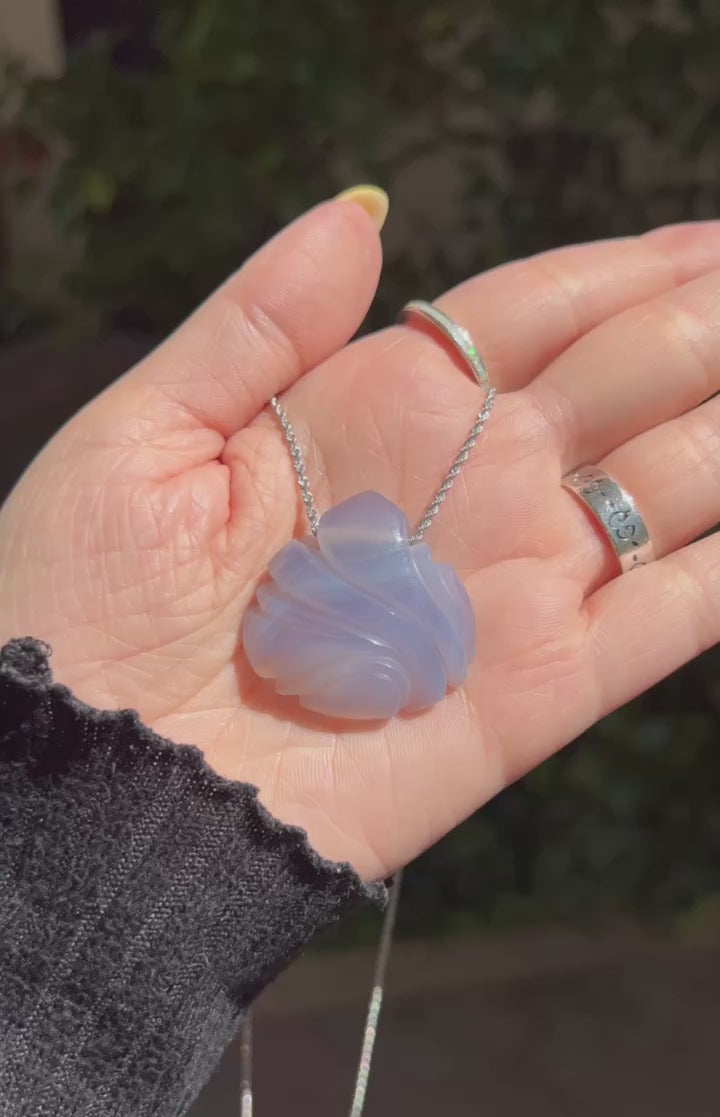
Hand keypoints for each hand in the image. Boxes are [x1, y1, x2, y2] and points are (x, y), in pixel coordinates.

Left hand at [2, 195, 719, 879]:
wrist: (93, 784)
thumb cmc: (81, 605)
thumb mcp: (142, 437)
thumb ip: (256, 325)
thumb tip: (359, 213)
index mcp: (377, 412)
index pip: (533, 314)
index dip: (626, 266)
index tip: (711, 237)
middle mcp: (466, 490)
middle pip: (627, 379)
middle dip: (713, 326)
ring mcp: (513, 589)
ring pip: (678, 481)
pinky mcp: (539, 692)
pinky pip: (675, 615)